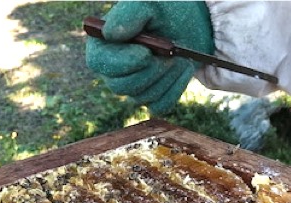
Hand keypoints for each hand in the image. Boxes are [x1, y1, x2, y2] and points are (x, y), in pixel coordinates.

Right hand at [85, 1, 212, 114]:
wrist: (191, 24)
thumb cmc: (165, 11)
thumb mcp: (149, 4)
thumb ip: (128, 14)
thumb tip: (109, 33)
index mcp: (103, 44)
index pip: (99, 63)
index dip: (122, 63)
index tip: (146, 53)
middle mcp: (112, 70)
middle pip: (121, 86)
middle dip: (151, 70)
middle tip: (171, 53)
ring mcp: (132, 87)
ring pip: (143, 96)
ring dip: (166, 76)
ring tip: (179, 56)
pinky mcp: (151, 98)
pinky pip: (159, 105)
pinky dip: (175, 88)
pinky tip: (183, 69)